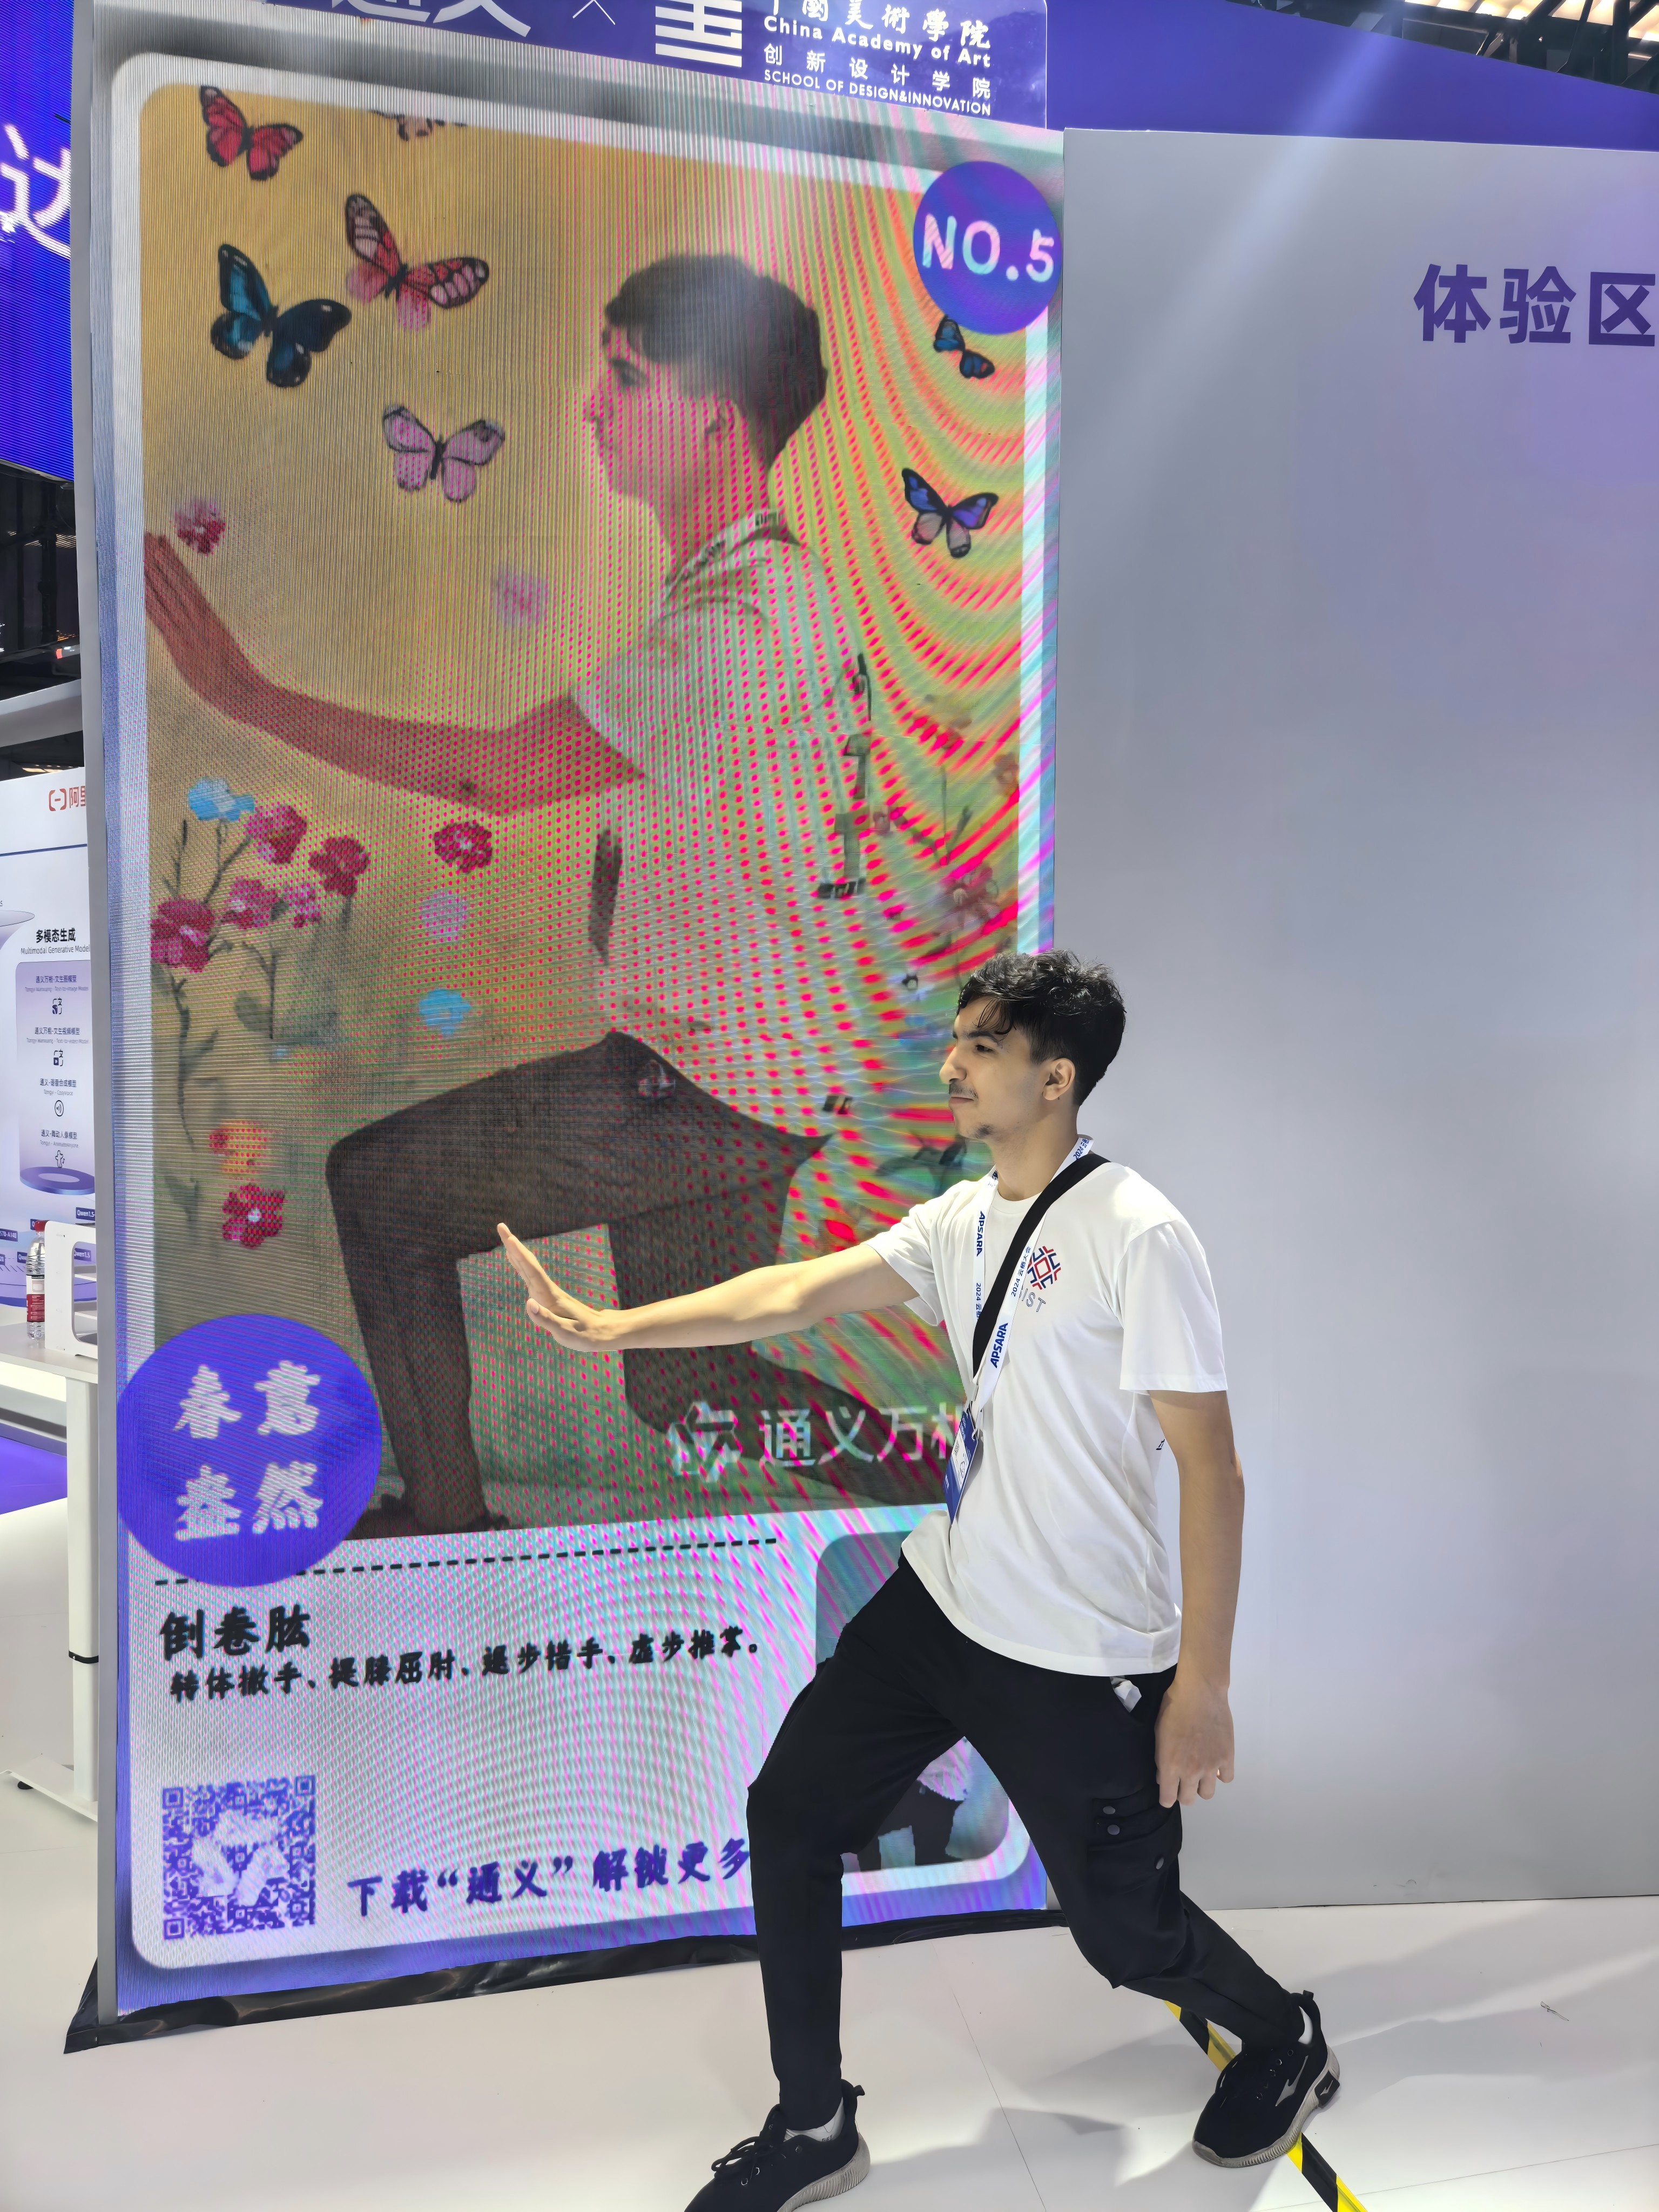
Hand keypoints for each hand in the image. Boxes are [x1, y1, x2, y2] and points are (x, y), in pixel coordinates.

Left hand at [144, 532, 267, 721]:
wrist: (244, 694)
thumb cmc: (238, 680)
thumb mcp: (224, 652)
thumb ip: (209, 637)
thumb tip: (200, 627)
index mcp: (210, 618)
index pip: (187, 584)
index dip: (173, 563)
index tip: (163, 544)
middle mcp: (198, 619)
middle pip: (175, 583)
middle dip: (160, 559)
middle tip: (146, 537)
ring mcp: (189, 631)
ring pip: (167, 595)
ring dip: (151, 572)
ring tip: (140, 551)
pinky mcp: (180, 645)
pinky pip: (161, 618)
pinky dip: (150, 600)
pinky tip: (139, 585)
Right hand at [497, 1223, 624, 1349]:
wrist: (602, 1332)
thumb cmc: (584, 1335)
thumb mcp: (565, 1332)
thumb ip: (546, 1319)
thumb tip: (528, 1302)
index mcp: (550, 1297)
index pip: (532, 1271)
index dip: (519, 1255)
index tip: (509, 1238)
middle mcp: (549, 1291)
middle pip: (529, 1264)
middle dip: (514, 1246)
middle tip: (501, 1227)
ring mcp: (549, 1293)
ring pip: (530, 1269)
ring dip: (517, 1254)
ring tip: (507, 1241)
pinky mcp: (549, 1298)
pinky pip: (532, 1277)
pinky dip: (523, 1267)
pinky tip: (519, 1265)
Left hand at [1155, 1670, 1234, 1808]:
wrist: (1200, 1692)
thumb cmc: (1173, 1708)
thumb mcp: (1158, 1733)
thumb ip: (1160, 1758)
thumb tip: (1162, 1776)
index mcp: (1170, 1766)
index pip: (1168, 1800)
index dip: (1166, 1797)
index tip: (1167, 1790)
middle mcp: (1190, 1772)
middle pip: (1188, 1800)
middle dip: (1183, 1793)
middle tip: (1183, 1779)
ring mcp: (1211, 1766)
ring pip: (1208, 1794)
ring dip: (1202, 1786)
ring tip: (1200, 1771)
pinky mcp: (1227, 1758)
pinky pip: (1226, 1778)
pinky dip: (1221, 1774)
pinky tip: (1216, 1762)